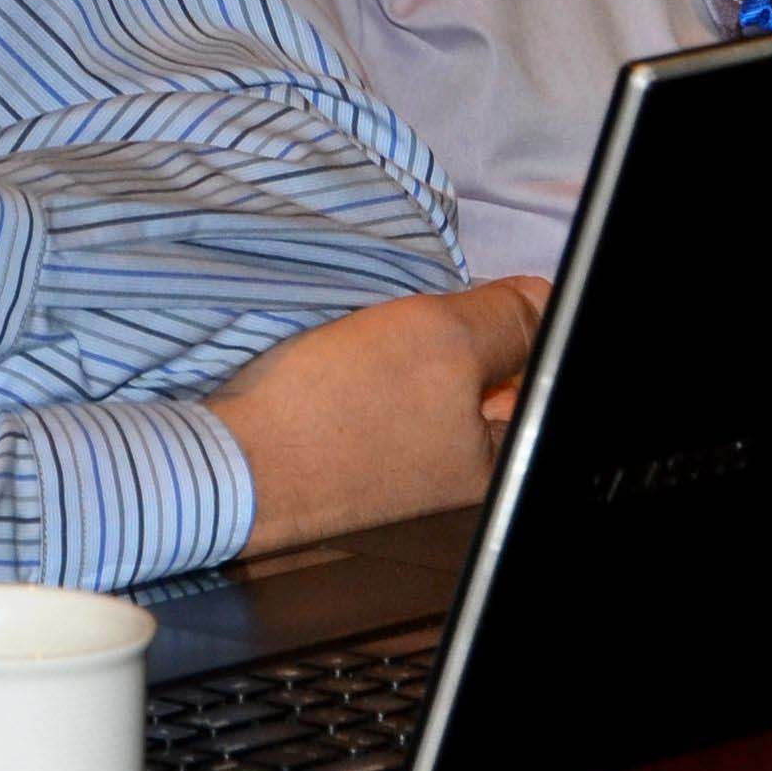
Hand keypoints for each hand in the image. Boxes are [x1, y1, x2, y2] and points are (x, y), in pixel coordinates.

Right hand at [205, 277, 550, 555]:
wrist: (229, 461)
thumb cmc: (337, 412)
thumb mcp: (443, 341)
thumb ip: (508, 317)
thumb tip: (542, 300)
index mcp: (497, 465)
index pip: (538, 375)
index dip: (517, 319)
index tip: (482, 295)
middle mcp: (459, 475)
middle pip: (489, 375)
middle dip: (465, 331)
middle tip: (420, 316)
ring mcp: (406, 467)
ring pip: (436, 377)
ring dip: (416, 343)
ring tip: (379, 334)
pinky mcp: (357, 455)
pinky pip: (389, 393)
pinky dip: (377, 363)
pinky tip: (350, 353)